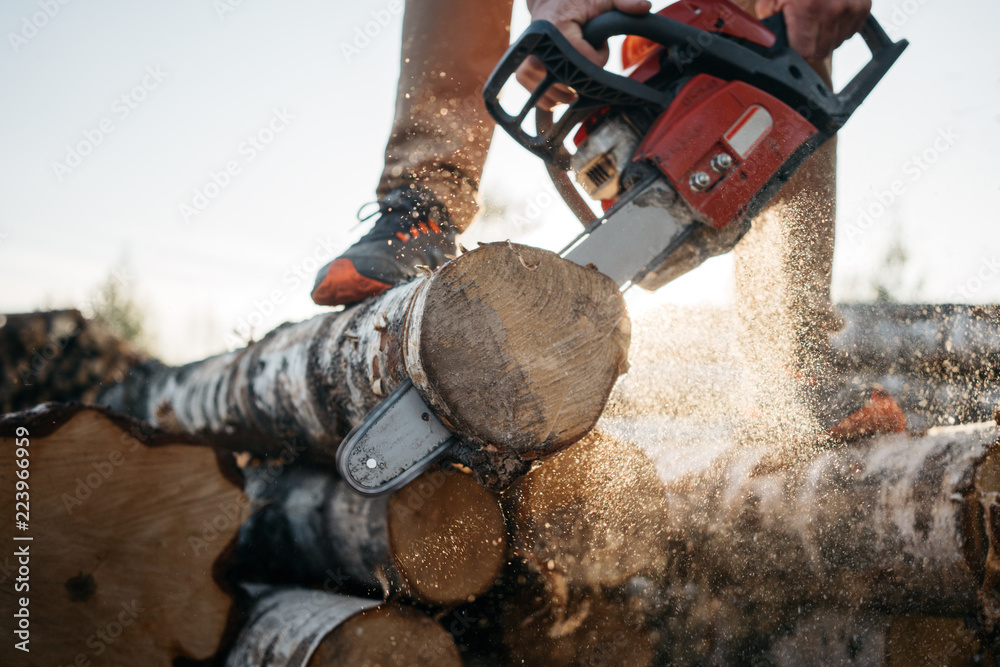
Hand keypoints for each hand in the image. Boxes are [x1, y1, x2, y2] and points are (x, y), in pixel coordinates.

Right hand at [517, 0, 651, 107]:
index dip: (598, 57)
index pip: (586, 61)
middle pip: (569, 82)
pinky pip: (538, 96)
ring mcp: (527, 61)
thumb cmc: (576, 1)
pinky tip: (563, 86)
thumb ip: (623, 1)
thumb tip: (645, 7)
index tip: (597, 42)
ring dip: (571, 89)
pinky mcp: (522, 71)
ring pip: (553, 93)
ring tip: (574, 66)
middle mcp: (537, 47)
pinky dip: (553, 97)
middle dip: (584, 75)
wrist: (549, 2)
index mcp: (556, 29)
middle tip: (585, 52)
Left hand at [755, 0, 870, 59]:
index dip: (795, 49)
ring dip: (825, 36)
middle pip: (821, 51)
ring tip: (817, 16)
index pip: (803, 53)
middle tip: (803, 27)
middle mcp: (834, 11)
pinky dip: (839, 27)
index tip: (792, 42)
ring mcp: (852, 9)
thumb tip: (769, 42)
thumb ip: (769, 23)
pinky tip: (829, 13)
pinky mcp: (864, 7)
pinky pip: (850, 32)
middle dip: (810, 44)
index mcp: (808, 10)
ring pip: (836, 43)